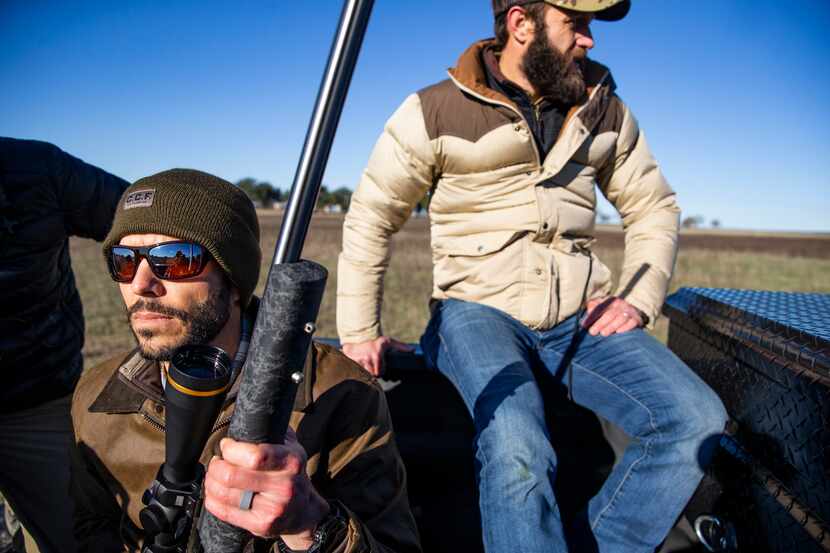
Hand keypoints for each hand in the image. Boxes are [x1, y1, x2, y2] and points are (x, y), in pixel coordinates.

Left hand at [204, 429, 329, 549]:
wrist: (304, 512)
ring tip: (214, 476)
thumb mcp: (293, 448)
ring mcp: (272, 508)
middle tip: (217, 462)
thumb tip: (254, 414)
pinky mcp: (261, 525)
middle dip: (216, 466)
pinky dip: (213, 501)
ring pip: (225, 494)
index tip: (227, 445)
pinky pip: (225, 512)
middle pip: (232, 476)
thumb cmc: (293, 474)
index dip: (232, 449)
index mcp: (291, 462)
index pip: (254, 455)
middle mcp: (284, 486)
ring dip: (211, 483)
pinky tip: (214, 494)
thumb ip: (275, 431)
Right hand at [342, 336, 413, 376]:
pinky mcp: (351, 362)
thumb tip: (412, 350)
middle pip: (373, 375)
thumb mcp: (388, 342)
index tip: (380, 366)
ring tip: (367, 365)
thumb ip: (400, 347)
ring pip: (365, 374)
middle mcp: (368, 359)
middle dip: (374, 372)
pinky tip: (360, 365)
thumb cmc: (375, 341)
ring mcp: (359, 361)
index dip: (382, 369)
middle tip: (373, 366)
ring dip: (366, 371)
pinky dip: (358, 370)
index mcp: (377, 356)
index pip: (381, 372)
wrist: (358, 337)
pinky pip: (356, 371)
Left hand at [581, 296, 643, 336]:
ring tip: (603, 333)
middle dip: (600, 323)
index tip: (585, 324)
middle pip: (610, 314)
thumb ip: (593, 305)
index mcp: (611, 300)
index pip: (601, 307)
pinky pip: (632, 322)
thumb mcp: (601, 305)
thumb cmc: (611, 310)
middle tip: (592, 332)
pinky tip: (618, 332)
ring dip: (611, 326)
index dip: (593, 315)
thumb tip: (589, 311)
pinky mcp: (637, 319)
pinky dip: (625, 327)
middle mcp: (621, 304)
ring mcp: (629, 311)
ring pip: (621, 318)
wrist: (631, 312)